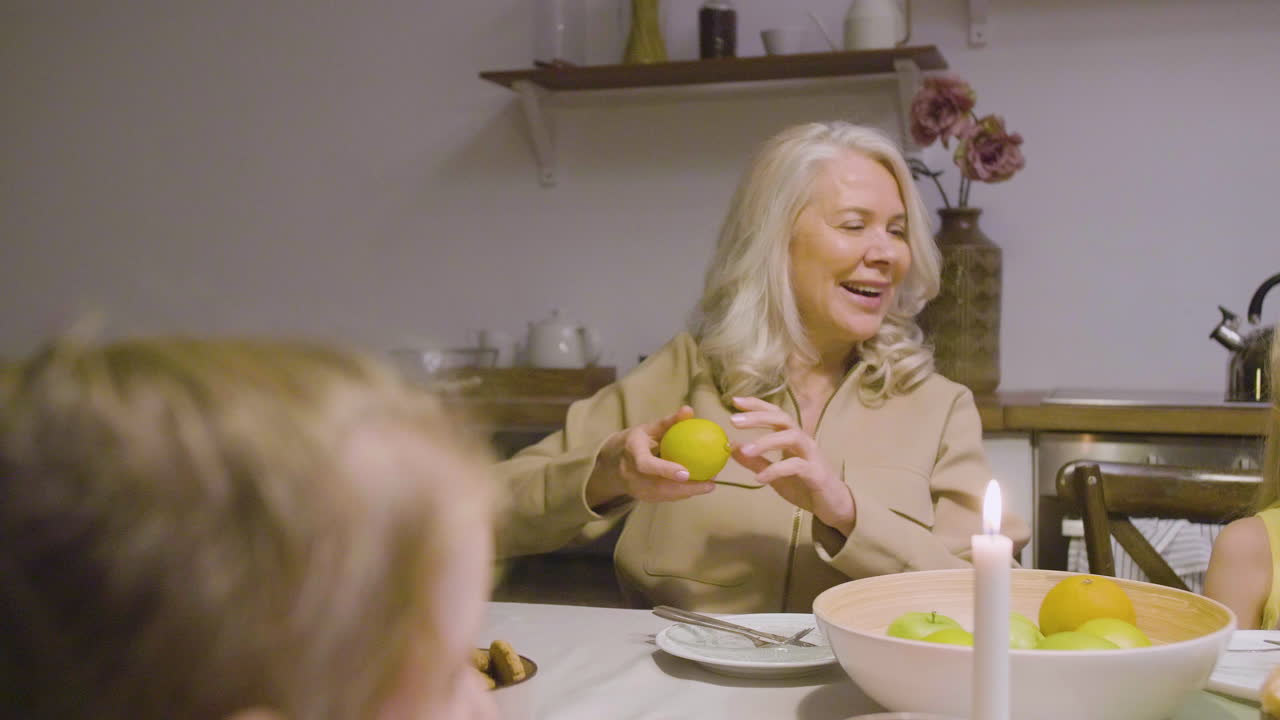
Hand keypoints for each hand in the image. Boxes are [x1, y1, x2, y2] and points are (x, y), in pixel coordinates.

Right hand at [585, 405, 716, 506]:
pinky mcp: (643, 497)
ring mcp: (636, 488)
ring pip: (665, 495)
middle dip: (686, 488)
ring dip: (689, 492)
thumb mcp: (650, 428)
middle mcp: (631, 473)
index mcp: (632, 452)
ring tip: (709, 485)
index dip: (665, 470)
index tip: (686, 473)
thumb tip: (689, 410)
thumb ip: (669, 422)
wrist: (615, 463)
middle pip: (659, 486)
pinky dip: (683, 493)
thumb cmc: (637, 441)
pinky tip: (699, 487)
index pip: (646, 464)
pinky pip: (666, 498)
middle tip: (710, 483)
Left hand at [729, 396, 855, 535]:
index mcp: (792, 437)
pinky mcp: (816, 473)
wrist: (833, 506)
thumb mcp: (774, 474)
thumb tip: (733, 447)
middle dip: (758, 417)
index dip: (756, 405)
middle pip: (782, 419)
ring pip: (791, 437)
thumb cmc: (805, 486)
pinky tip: (760, 479)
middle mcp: (803, 441)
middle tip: (734, 420)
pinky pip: (796, 466)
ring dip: (766, 441)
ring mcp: (811, 455)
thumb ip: (755, 461)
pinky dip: (776, 470)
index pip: (775, 414)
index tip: (735, 400)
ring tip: (745, 450)